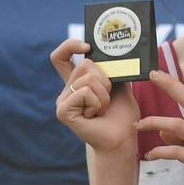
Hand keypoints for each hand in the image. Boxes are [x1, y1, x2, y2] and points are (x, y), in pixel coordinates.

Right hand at [50, 38, 138, 152]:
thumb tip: (118, 51)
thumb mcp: (120, 86)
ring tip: (102, 109)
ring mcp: (62, 100)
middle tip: (107, 99)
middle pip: (85, 65)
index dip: (69, 46)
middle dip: (106, 80)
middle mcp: (66, 90)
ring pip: (88, 79)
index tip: (87, 46)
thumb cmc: (122, 115)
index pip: (61, 56)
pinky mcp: (62, 110)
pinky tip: (95, 115)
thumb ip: (114, 70)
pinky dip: (98, 103)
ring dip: (104, 94)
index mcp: (77, 82)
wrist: (122, 138)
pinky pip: (85, 92)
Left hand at [135, 70, 183, 184]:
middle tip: (151, 75)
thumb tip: (163, 133)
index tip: (159, 74)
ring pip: (179, 126)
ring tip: (137, 125)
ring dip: (155, 123)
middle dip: (170, 86)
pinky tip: (149, 155)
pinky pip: (177, 152)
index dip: (176, 85)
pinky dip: (160, 152)